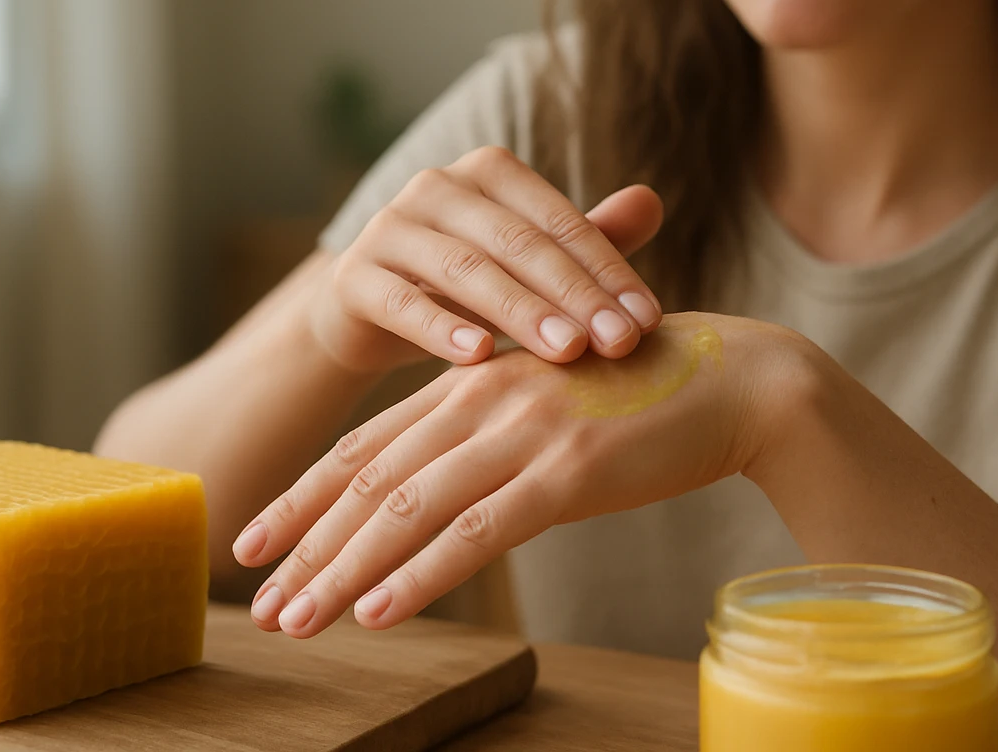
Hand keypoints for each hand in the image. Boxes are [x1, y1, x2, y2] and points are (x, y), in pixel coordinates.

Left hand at [233, 312, 798, 636]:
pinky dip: (421, 575)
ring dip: (342, 571)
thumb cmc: (650, 395)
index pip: (368, 445)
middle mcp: (485, 397)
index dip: (305, 498)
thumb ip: (495, 432)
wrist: (740, 380)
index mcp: (475, 378)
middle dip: (306, 545)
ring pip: (407, 510)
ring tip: (295, 620)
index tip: (256, 541)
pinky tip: (378, 611)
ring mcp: (524, 432)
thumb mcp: (553, 404)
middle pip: (370, 480)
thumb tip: (446, 489)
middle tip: (260, 602)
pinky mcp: (568, 471)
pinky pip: (477, 531)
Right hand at [310, 145, 665, 376]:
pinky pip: (401, 301)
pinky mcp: (353, 275)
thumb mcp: (529, 264)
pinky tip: (478, 357)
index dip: (608, 270)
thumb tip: (653, 200)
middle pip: (519, 242)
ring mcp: (389, 226)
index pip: (560, 220)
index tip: (648, 321)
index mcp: (491, 171)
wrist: (369, 315)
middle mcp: (437, 185)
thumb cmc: (468, 285)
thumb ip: (587, 237)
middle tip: (619, 344)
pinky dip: (441, 328)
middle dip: (575, 295)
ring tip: (568, 353)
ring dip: (521, 312)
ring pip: (465, 268)